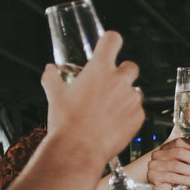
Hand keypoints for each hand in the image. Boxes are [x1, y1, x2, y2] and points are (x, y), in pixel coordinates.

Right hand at [40, 31, 142, 164]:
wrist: (78, 150)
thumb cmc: (66, 122)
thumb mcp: (54, 95)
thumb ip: (52, 77)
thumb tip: (50, 70)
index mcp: (99, 69)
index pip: (112, 40)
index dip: (111, 41)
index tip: (109, 46)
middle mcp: (119, 80)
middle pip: (130, 66)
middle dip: (122, 73)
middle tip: (109, 85)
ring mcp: (131, 99)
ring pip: (135, 90)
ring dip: (125, 96)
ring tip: (109, 110)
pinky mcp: (139, 117)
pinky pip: (137, 110)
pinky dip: (129, 114)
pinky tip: (114, 124)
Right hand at [144, 137, 189, 189]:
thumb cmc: (176, 177)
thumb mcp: (185, 164)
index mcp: (165, 148)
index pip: (179, 142)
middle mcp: (157, 154)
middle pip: (179, 152)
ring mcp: (153, 165)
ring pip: (176, 165)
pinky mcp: (153, 176)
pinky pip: (171, 176)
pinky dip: (185, 179)